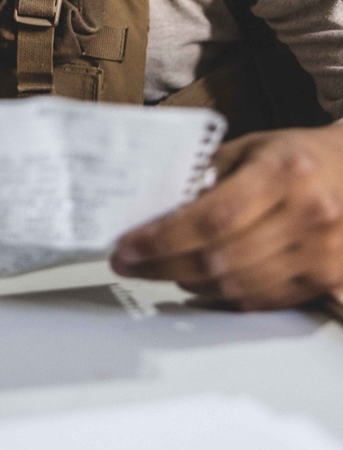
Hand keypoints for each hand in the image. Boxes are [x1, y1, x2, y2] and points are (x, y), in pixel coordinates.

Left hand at [111, 124, 342, 308]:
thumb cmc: (295, 157)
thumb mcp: (248, 149)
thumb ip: (204, 177)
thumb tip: (152, 210)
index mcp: (284, 172)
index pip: (212, 218)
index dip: (163, 239)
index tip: (127, 247)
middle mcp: (308, 214)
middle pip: (220, 259)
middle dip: (163, 265)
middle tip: (129, 263)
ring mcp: (321, 252)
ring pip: (236, 286)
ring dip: (188, 283)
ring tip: (160, 269)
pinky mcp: (326, 278)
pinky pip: (260, 300)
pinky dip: (221, 296)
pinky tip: (198, 282)